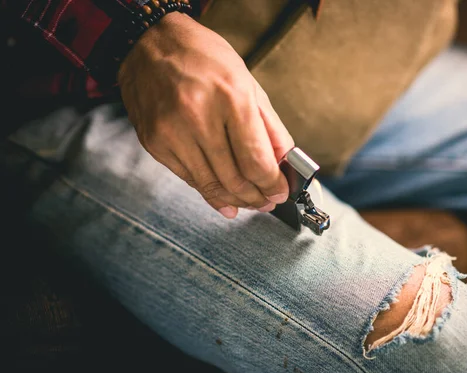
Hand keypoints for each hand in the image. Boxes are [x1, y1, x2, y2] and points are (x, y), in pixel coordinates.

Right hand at [118, 12, 293, 218]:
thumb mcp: (247, 82)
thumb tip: (285, 163)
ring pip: (211, 185)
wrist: (149, 43)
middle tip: (268, 201)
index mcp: (230, 97)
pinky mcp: (155, 143)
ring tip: (250, 202)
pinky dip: (210, 193)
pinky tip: (224, 199)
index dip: (273, 185)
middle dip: (257, 197)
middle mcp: (199, 117)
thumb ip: (269, 126)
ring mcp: (172, 132)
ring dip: (236, 200)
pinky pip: (189, 179)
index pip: (256, 160)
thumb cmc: (203, 58)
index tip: (281, 192)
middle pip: (235, 179)